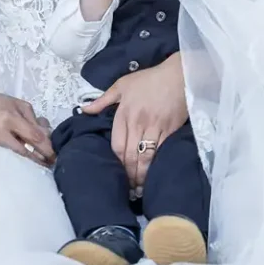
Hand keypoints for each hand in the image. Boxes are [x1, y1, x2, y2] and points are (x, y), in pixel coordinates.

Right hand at [0, 84, 53, 163]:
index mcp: (10, 117)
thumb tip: (46, 137)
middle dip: (38, 161)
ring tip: (35, 171)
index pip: (34, 137)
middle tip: (48, 167)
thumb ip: (32, 119)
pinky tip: (14, 168)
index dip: (46, 149)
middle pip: (23, 153)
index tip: (54, 156)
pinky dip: (6, 163)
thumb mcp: (16, 103)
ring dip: (23, 165)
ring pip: (9, 159)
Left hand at [80, 55, 187, 187]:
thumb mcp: (122, 84)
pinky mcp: (170, 131)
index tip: (117, 174)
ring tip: (139, 188)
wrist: (179, 75)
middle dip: (128, 175)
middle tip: (128, 188)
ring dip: (141, 175)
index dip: (117, 163)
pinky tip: (154, 175)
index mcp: (124, 113)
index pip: (117, 145)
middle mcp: (138, 123)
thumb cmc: (149, 80)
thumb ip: (103, 100)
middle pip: (130, 156)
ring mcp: (155, 128)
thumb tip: (84, 110)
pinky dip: (156, 166)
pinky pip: (161, 152)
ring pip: (145, 158)